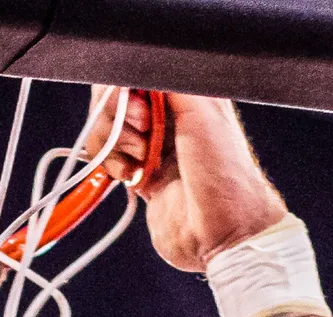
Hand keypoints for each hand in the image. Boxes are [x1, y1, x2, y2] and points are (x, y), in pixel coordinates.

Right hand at [89, 88, 288, 272]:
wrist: (221, 234)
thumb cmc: (226, 177)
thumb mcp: (203, 112)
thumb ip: (168, 83)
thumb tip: (138, 65)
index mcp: (188, 95)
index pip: (136, 74)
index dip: (125, 89)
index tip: (138, 110)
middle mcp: (168, 116)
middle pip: (113, 100)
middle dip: (117, 118)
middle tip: (143, 137)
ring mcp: (151, 145)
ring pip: (105, 129)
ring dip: (113, 144)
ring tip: (140, 160)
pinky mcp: (138, 172)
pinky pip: (108, 157)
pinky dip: (113, 166)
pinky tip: (134, 177)